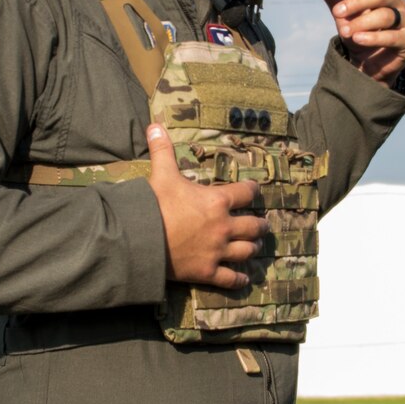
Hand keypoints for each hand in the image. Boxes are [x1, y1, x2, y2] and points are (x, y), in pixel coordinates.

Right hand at [146, 124, 266, 288]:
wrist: (141, 239)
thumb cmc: (155, 204)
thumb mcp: (161, 174)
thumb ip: (162, 150)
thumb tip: (154, 124)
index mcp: (217, 201)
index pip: (246, 192)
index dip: (252, 190)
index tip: (255, 190)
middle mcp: (224, 227)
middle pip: (253, 226)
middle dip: (260, 225)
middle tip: (263, 225)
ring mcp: (218, 251)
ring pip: (246, 251)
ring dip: (253, 248)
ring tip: (256, 247)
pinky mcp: (208, 272)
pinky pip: (230, 278)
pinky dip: (239, 279)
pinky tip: (244, 279)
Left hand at [311, 0, 404, 83]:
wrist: (369, 65)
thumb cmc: (359, 33)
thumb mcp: (343, 15)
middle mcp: (397, 2)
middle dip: (357, 2)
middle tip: (336, 12)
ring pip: (386, 16)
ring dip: (363, 22)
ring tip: (345, 31)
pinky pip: (394, 36)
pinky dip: (375, 37)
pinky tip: (358, 39)